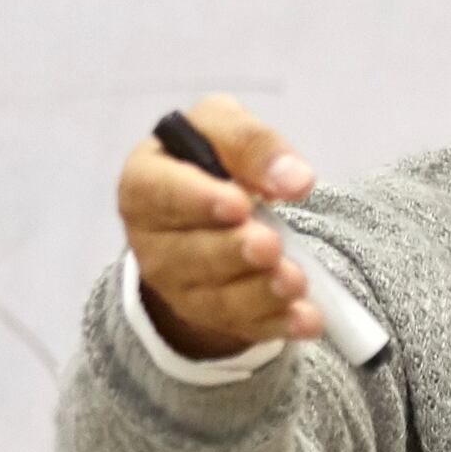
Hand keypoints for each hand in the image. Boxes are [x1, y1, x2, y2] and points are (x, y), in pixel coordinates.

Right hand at [122, 95, 320, 359]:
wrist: (207, 208)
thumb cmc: (209, 158)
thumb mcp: (222, 126)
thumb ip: (251, 142)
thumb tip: (294, 179)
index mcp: (144, 184)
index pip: (161, 194)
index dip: (199, 201)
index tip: (239, 203)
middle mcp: (151, 241)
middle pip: (190, 253)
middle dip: (234, 252)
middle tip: (270, 246)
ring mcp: (178, 285)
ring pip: (217, 297)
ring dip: (259, 292)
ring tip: (294, 281)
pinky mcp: (210, 314)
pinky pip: (243, 325)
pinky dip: (278, 323)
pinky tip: (306, 319)